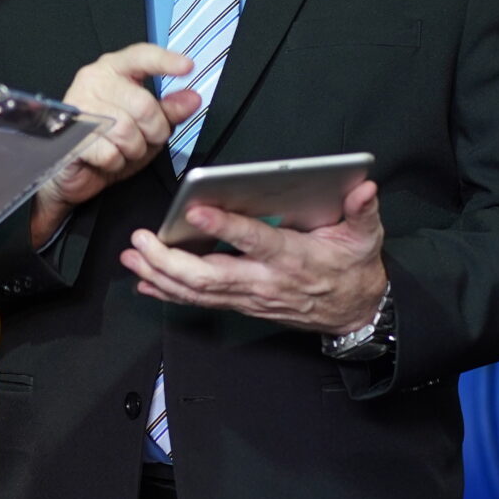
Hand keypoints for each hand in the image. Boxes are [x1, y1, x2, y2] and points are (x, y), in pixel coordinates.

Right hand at [32, 43, 201, 246]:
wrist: (74, 171)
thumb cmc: (109, 142)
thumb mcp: (147, 125)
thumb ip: (169, 110)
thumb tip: (192, 98)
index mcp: (113, 69)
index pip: (141, 56)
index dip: (165, 61)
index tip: (186, 67)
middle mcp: (93, 81)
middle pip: (144, 105)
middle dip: (153, 131)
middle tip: (145, 138)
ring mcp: (79, 106)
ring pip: (127, 131)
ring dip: (134, 150)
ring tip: (123, 149)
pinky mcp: (69, 133)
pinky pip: (109, 153)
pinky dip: (115, 163)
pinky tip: (107, 158)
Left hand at [120, 181, 388, 334]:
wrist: (354, 311)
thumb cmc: (353, 267)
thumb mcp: (366, 237)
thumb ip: (362, 211)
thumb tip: (364, 187)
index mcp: (292, 258)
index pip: (254, 242)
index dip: (224, 227)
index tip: (195, 209)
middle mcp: (264, 281)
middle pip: (209, 276)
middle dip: (168, 260)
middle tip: (142, 239)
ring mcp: (250, 297)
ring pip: (197, 292)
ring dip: (159, 276)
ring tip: (132, 256)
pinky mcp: (242, 304)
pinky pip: (199, 302)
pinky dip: (169, 293)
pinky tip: (145, 283)